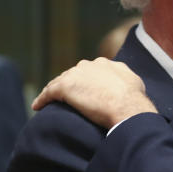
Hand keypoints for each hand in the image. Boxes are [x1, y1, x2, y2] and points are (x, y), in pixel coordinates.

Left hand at [32, 58, 156, 127]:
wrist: (127, 107)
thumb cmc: (134, 100)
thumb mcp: (134, 83)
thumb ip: (124, 79)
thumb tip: (124, 84)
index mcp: (105, 64)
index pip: (90, 71)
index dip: (86, 81)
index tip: (84, 91)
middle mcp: (89, 65)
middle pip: (74, 74)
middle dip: (70, 84)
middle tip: (67, 98)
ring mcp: (76, 75)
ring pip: (59, 82)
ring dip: (53, 91)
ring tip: (48, 102)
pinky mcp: (65, 87)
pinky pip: (49, 92)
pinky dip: (42, 99)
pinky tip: (37, 106)